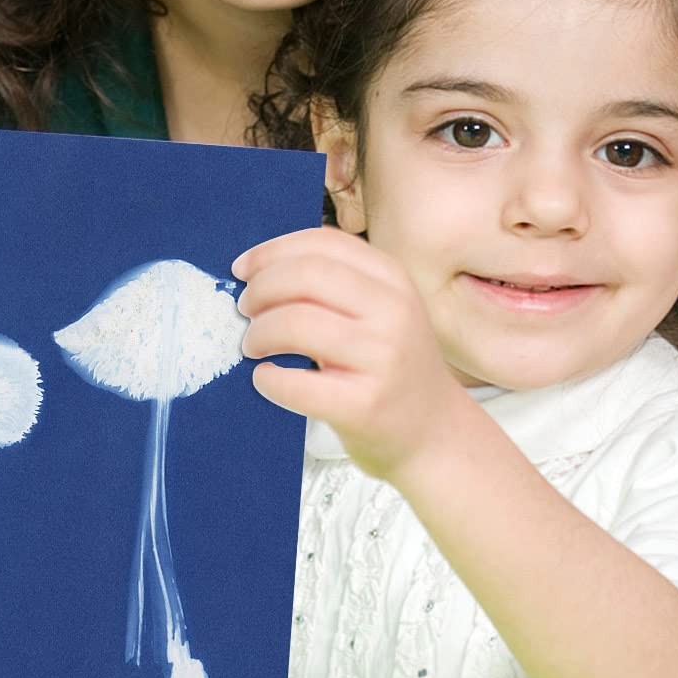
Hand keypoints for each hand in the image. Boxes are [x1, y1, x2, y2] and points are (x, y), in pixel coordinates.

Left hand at [233, 226, 465, 482]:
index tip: (242, 269)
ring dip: (258, 333)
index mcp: (392, 279)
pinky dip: (268, 379)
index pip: (322, 243)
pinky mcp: (365, 405)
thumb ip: (334, 284)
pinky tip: (266, 379)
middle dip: (260, 289)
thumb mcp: (380, 310)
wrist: (435, 434)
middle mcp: (393, 312)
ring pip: (296, 323)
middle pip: (305, 275)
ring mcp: (382, 358)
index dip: (272, 251)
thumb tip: (257, 268)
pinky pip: (296, 384)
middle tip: (245, 310)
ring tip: (254, 346)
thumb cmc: (391, 366)